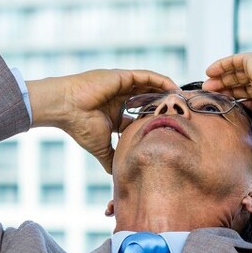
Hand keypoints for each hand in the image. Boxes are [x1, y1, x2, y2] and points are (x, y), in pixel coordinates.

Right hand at [27, 69, 176, 173]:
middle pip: (150, 101)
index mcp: (116, 114)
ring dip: (167, 92)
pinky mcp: (123, 76)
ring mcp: (122, 86)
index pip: (141, 117)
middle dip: (166, 107)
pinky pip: (147, 76)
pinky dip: (161, 81)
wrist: (66, 108)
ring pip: (151, 88)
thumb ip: (110, 159)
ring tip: (183, 100)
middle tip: (185, 114)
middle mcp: (121, 98)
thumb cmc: (79, 126)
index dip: (156, 122)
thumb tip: (118, 176)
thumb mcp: (100, 148)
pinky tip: (174, 87)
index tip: (172, 130)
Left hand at [203, 53, 251, 176]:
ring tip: (205, 86)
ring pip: (236, 74)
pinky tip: (208, 71)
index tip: (219, 109)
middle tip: (207, 96)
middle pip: (238, 87)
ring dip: (220, 79)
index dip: (232, 104)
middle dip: (223, 91)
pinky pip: (234, 61)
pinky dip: (221, 65)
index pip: (246, 101)